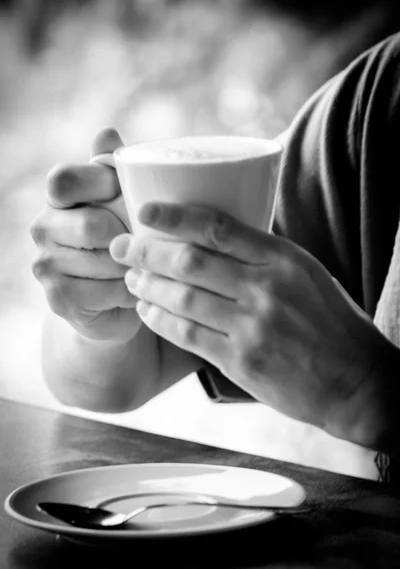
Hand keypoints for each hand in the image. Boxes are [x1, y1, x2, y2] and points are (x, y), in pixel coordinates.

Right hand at [30, 128, 137, 342]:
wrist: (115, 298)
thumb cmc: (123, 238)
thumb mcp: (123, 199)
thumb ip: (114, 168)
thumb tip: (107, 133)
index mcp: (57, 196)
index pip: (64, 180)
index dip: (102, 186)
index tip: (126, 197)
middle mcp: (42, 227)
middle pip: (92, 225)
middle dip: (129, 235)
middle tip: (144, 241)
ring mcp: (45, 264)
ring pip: (105, 261)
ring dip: (134, 265)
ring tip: (141, 266)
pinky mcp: (58, 299)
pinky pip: (106, 291)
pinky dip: (129, 292)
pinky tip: (132, 289)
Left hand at [110, 202, 386, 435]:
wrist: (354, 380)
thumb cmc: (330, 321)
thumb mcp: (307, 273)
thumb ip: (263, 255)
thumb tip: (213, 235)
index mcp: (284, 260)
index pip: (219, 228)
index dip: (176, 216)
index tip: (147, 211)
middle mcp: (266, 290)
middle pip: (191, 261)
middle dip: (147, 251)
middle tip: (122, 246)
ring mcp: (252, 328)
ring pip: (182, 299)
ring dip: (148, 286)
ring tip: (131, 278)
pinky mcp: (241, 362)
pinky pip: (187, 335)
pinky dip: (160, 320)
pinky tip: (146, 310)